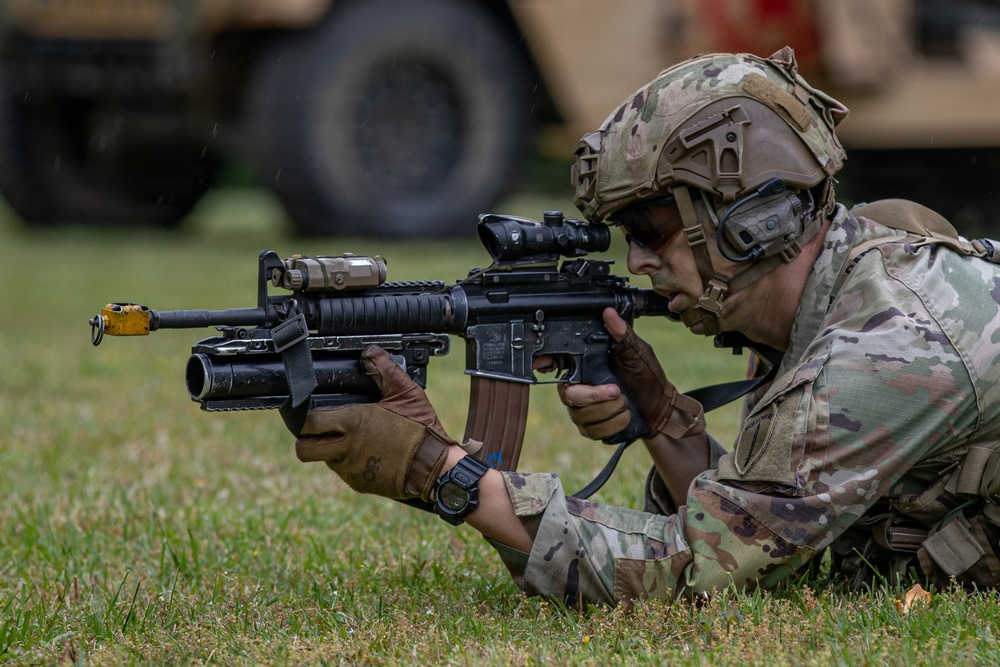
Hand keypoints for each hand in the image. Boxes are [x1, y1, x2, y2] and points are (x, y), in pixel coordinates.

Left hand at [294, 345, 455, 500]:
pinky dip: (348, 462)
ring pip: (324, 459)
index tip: (308, 413)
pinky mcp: (360, 483)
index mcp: (353, 423)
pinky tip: (366, 452)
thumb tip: (370, 352)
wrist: (434, 468)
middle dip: (305, 440)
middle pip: (303, 450)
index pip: (308, 424)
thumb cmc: (420, 430)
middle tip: (317, 431)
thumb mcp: (405, 393)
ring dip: (330, 449)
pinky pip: (343, 472)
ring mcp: (351, 469)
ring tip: (350, 438)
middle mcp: (346, 449)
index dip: (303, 418)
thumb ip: (384, 369)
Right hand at [559, 309, 704, 440]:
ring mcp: (582, 409)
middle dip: (595, 396)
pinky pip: (592, 431)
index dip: (546, 363)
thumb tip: (609, 312)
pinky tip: (625, 417)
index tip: (554, 367)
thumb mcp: (638, 352)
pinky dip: (612, 425)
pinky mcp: (591, 428)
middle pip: (569, 394)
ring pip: (581, 415)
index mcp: (586, 364)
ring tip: (627, 404)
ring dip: (609, 412)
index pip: (556, 362)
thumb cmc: (648, 377)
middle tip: (617, 391)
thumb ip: (622, 334)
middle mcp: (579, 386)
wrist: (661, 408)